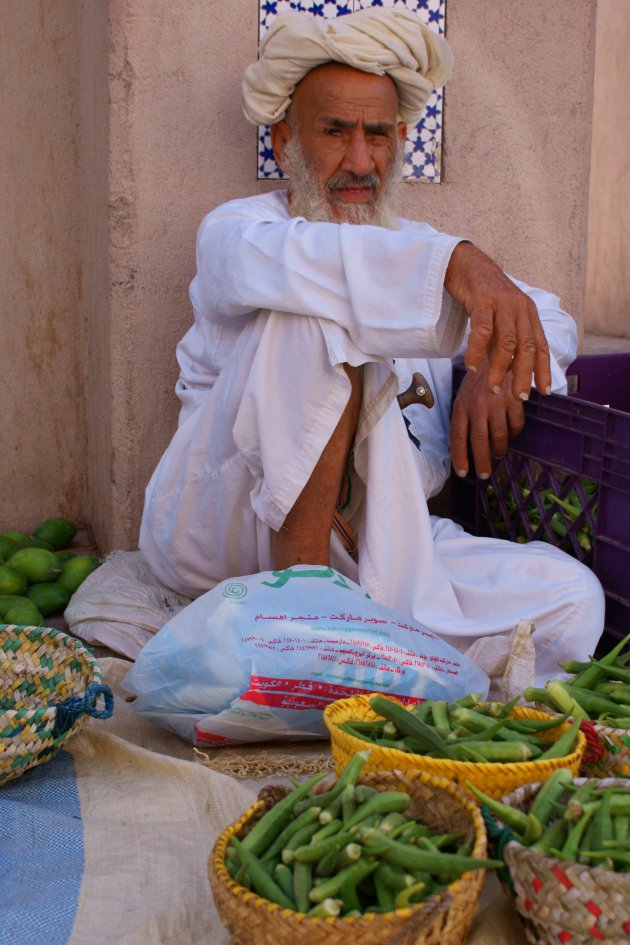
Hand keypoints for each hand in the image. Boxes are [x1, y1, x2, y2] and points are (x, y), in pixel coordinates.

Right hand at [444, 242, 550, 399]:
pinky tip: (472, 367)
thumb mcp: (501, 317)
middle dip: (525, 375)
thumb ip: (506, 340)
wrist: (466, 263)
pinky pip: (482, 330)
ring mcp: (502, 303)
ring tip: (493, 388)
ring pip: (507, 342)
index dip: (543, 370)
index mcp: (528, 313)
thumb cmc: (483, 295)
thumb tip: (510, 370)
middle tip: (520, 397)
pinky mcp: (482, 300)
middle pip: (527, 347)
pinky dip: (477, 351)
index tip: (545, 391)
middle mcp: (520, 308)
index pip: (540, 346)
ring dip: (501, 368)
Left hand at [450, 355, 524, 478]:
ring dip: (499, 448)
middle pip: (480, 441)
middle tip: (485, 474)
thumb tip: (459, 447)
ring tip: (498, 452)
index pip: (458, 436)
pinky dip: (515, 432)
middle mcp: (477, 405)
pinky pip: (516, 424)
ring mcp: (496, 402)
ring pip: (499, 436)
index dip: (460, 456)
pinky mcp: (514, 398)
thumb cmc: (478, 381)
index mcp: (461, 406)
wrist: (496, 353)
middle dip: (482, 461)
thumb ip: (463, 419)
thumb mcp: (464, 397)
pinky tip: (511, 432)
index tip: (463, 473)